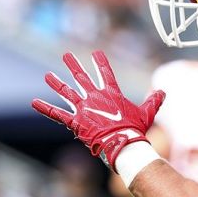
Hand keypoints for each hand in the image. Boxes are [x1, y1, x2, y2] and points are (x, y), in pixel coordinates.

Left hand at [33, 51, 164, 169]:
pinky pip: (58, 114)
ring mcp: (84, 108)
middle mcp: (95, 97)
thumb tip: (163, 91)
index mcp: (111, 94)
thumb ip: (153, 100)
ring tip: (48, 75)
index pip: (105, 73)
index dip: (100, 62)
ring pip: (67, 93)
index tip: (96, 53)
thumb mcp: (147, 113)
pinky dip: (45, 108)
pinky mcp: (76, 121)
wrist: (123, 143)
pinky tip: (34, 102)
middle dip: (74, 66)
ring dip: (57, 83)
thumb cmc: (136, 130)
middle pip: (82, 78)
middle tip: (67, 56)